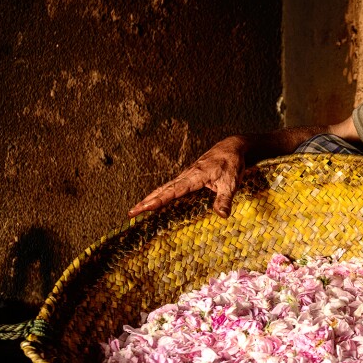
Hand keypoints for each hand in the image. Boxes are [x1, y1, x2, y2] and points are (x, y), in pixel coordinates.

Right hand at [128, 138, 245, 217]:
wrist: (232, 147)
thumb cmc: (232, 164)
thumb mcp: (231, 182)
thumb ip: (225, 198)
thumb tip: (222, 215)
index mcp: (194, 177)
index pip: (173, 191)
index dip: (158, 200)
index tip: (144, 208)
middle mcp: (186, 175)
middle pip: (162, 189)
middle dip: (146, 201)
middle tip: (131, 213)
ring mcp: (186, 176)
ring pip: (164, 188)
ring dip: (150, 198)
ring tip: (136, 210)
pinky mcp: (189, 177)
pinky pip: (170, 187)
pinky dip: (160, 195)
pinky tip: (155, 201)